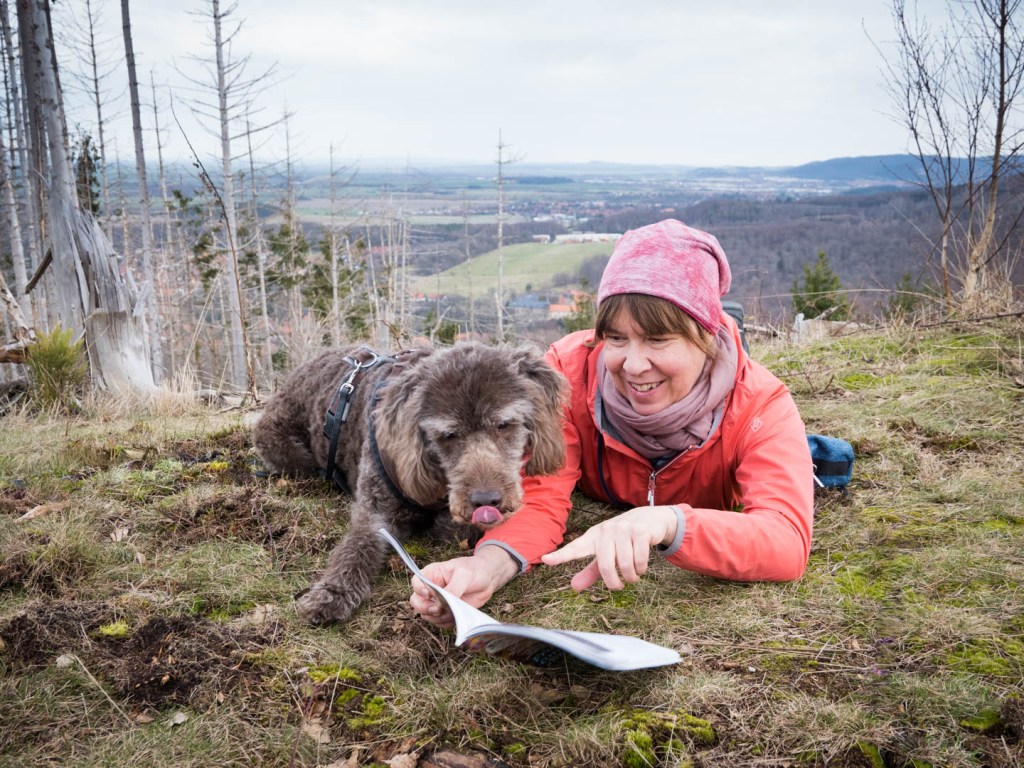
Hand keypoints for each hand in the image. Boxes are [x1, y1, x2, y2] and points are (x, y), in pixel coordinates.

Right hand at [409, 546, 518, 626]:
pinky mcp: (446, 612)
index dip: (419, 590)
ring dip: (438, 617)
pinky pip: (439, 622)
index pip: (416, 582)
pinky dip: (446, 622)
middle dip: (426, 608)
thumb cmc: (474, 570)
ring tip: (453, 612)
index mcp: (432, 574)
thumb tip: (443, 602)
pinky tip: (456, 617)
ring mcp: (437, 602)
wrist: (487, 579)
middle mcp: (431, 589)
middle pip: (417, 602)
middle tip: (439, 609)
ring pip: (427, 615)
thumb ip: (453, 588)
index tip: (430, 594)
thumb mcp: (464, 575)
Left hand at [540, 505, 678, 591]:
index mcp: (593, 537)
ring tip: (633, 576)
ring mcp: (623, 529)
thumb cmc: (622, 540)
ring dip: (631, 577)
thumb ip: (590, 571)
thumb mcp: (605, 554)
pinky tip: (641, 567)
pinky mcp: (640, 531)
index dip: (561, 555)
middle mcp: (605, 531)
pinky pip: (640, 560)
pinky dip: (642, 569)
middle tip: (619, 586)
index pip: (575, 548)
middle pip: (606, 567)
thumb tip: (573, 587)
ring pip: (625, 566)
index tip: (545, 559)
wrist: (649, 519)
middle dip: (614, 583)